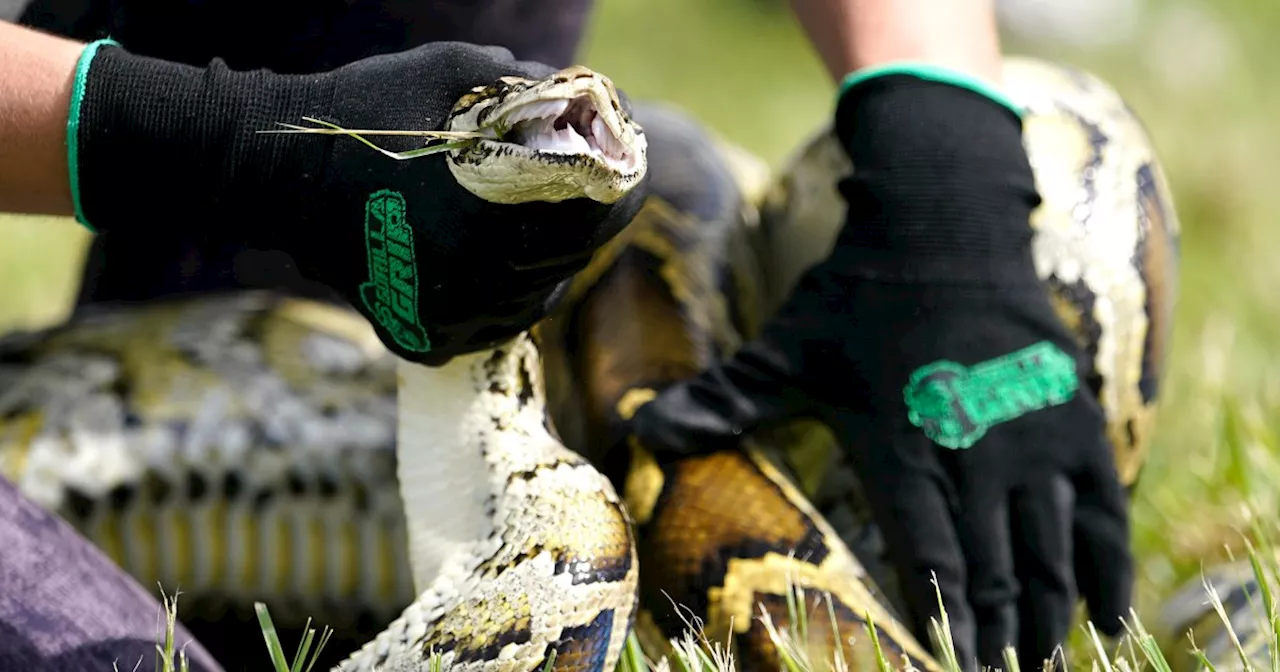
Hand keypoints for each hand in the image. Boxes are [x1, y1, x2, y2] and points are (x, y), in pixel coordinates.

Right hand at [65, 40, 646, 363]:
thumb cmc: (365, 112)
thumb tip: (579, 97)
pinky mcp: (420, 334)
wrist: (275, 172)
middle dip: (588, 228)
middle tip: (589, 202)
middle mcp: (477, 277)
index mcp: (494, 213)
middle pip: (570, 262)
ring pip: (534, 300)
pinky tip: (501, 269)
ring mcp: (448, 315)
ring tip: (543, 233)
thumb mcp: (453, 72)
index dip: (622, 194)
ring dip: (549, 267)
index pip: (597, 219)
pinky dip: (505, 302)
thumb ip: (526, 86)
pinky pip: (489, 329)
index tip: (627, 177)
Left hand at [629, 70, 1131, 670]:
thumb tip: (638, 430)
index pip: (928, 553)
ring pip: (1050, 550)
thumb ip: (721, 402)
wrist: (941, 224)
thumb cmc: (855, 297)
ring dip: (1049, 613)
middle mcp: (973, 450)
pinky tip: (1110, 612)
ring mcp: (1031, 436)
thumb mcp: (784, 351)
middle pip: (994, 568)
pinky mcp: (1072, 417)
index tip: (955, 665)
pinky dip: (1109, 565)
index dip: (943, 617)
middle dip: (999, 633)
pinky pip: (1102, 508)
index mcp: (899, 446)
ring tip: (1045, 661)